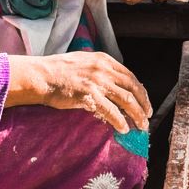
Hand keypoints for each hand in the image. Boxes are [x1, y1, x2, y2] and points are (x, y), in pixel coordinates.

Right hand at [5, 52, 151, 133]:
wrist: (41, 75)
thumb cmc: (58, 71)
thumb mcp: (84, 62)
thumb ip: (99, 70)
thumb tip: (112, 86)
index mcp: (104, 60)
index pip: (130, 76)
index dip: (140, 91)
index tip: (144, 102)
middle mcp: (104, 69)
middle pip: (132, 88)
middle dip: (143, 104)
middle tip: (147, 117)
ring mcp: (97, 81)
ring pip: (126, 100)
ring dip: (136, 115)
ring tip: (141, 126)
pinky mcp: (89, 95)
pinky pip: (111, 111)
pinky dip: (120, 121)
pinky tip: (123, 128)